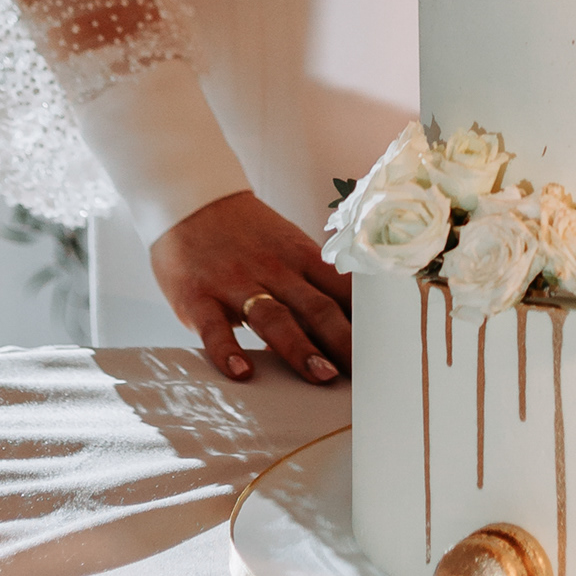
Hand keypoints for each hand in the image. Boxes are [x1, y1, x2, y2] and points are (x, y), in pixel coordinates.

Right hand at [150, 189, 352, 383]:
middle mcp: (274, 270)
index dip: (365, 322)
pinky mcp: (198, 297)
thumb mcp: (287, 246)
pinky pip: (214, 327)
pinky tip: (242, 372)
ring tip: (322, 376)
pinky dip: (228, 350)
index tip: (386, 351)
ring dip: (300, 348)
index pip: (342, 290)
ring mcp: (235, 283)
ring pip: (274, 318)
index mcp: (300, 257)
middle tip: (366, 374)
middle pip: (316, 307)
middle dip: (343, 341)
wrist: (189, 199)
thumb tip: (348, 323)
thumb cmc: (246, 233)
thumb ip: (312, 282)